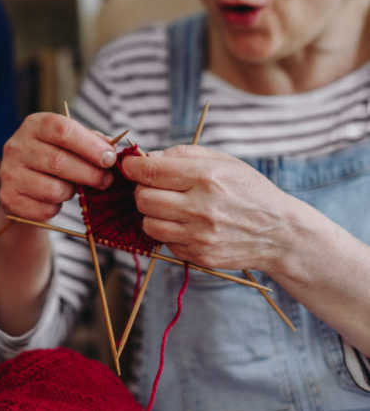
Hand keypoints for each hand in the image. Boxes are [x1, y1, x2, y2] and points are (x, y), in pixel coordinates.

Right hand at [0, 112, 117, 221]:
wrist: (25, 182)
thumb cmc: (55, 155)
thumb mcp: (71, 141)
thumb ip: (92, 141)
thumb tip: (112, 150)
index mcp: (34, 124)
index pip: (62, 130)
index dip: (90, 145)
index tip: (110, 159)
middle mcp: (16, 146)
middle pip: (59, 161)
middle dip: (90, 173)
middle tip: (106, 180)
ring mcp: (8, 173)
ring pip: (53, 189)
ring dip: (72, 192)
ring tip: (74, 188)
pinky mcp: (8, 198)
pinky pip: (45, 209)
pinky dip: (57, 208)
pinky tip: (56, 199)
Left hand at [121, 145, 291, 271]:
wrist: (281, 233)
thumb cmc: (248, 190)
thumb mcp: (222, 161)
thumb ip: (182, 154)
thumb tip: (145, 157)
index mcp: (206, 176)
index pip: (150, 171)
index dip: (132, 167)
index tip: (129, 166)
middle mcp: (202, 207)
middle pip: (143, 199)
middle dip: (141, 190)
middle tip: (152, 186)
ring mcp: (200, 235)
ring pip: (148, 224)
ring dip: (151, 213)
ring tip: (167, 206)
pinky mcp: (200, 256)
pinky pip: (165, 243)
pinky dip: (168, 232)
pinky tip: (185, 224)